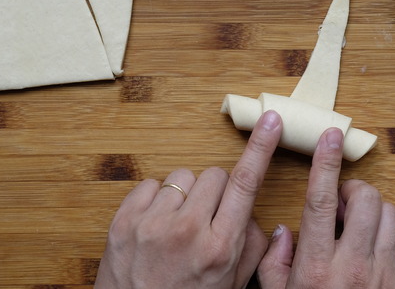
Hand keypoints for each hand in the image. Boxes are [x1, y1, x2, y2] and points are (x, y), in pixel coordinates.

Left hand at [94, 110, 282, 288]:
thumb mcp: (232, 284)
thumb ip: (252, 245)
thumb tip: (251, 212)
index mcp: (220, 247)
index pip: (246, 183)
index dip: (261, 148)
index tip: (270, 121)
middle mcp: (186, 231)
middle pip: (214, 175)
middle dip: (216, 192)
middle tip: (207, 218)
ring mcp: (151, 224)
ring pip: (182, 178)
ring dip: (185, 196)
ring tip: (178, 226)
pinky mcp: (123, 222)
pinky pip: (150, 185)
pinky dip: (156, 201)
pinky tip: (157, 226)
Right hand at [257, 128, 394, 288]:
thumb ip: (273, 263)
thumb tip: (285, 230)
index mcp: (316, 268)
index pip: (322, 200)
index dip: (325, 162)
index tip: (329, 136)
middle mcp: (353, 267)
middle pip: (364, 199)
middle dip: (353, 190)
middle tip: (341, 202)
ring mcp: (385, 274)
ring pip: (389, 213)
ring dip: (373, 211)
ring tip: (358, 227)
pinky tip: (379, 244)